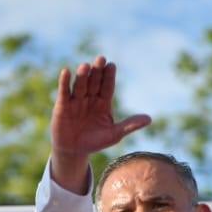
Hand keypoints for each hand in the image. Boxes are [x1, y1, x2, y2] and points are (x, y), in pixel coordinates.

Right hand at [48, 56, 150, 191]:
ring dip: (82, 75)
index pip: (107, 87)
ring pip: (80, 85)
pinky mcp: (62, 106)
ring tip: (85, 66)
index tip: (112, 66)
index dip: (109, 76)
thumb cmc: (95, 142)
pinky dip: (64, 82)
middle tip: (101, 59)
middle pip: (94, 82)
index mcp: (103, 102)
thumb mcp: (114, 134)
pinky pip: (64, 92)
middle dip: (97, 71)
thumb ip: (129, 125)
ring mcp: (76, 101)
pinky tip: (66, 72)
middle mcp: (90, 98)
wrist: (74, 151)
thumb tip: (149, 119)